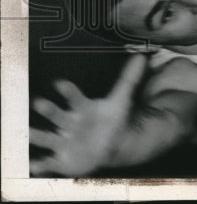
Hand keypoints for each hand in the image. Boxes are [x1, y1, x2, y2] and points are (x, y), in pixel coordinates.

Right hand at [30, 55, 146, 176]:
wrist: (109, 144)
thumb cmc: (111, 119)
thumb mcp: (121, 100)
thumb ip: (128, 79)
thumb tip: (140, 56)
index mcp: (81, 108)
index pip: (74, 97)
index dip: (68, 90)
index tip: (60, 83)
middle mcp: (68, 123)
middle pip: (57, 115)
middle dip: (48, 109)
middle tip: (39, 102)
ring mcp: (63, 141)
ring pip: (47, 137)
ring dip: (38, 135)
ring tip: (29, 133)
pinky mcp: (62, 159)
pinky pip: (49, 162)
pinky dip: (41, 164)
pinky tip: (35, 166)